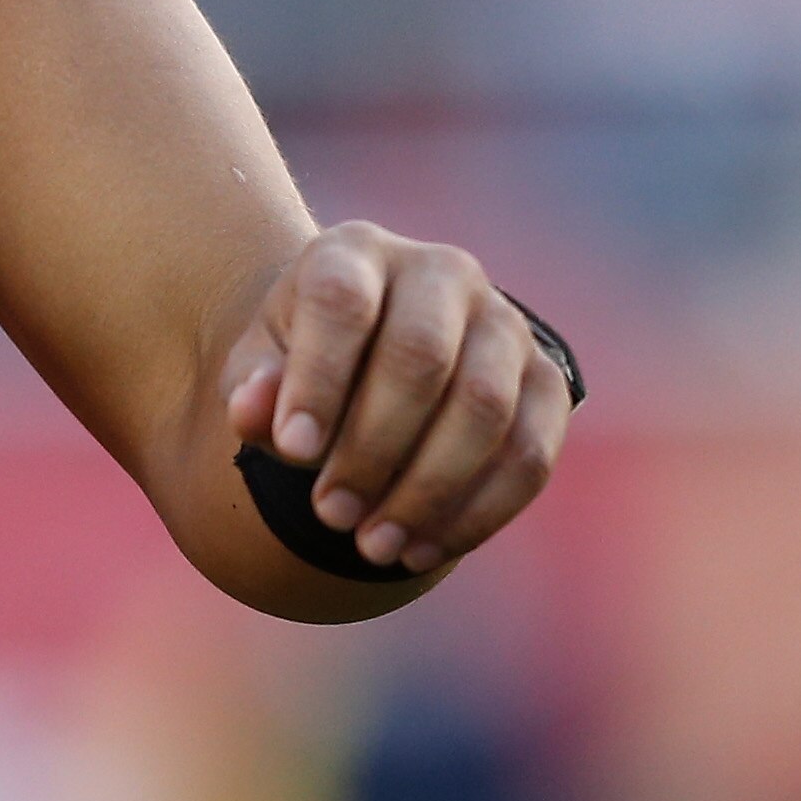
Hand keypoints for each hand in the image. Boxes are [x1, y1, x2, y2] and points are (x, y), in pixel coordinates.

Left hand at [219, 222, 568, 574]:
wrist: (371, 360)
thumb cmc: (304, 363)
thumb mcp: (262, 366)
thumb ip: (253, 386)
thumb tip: (253, 412)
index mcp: (356, 251)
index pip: (341, 301)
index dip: (319, 378)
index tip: (291, 451)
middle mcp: (441, 271)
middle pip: (420, 357)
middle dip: (372, 447)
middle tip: (331, 514)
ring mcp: (504, 322)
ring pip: (484, 408)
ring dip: (428, 489)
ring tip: (373, 545)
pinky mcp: (547, 380)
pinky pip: (530, 452)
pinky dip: (478, 512)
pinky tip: (424, 549)